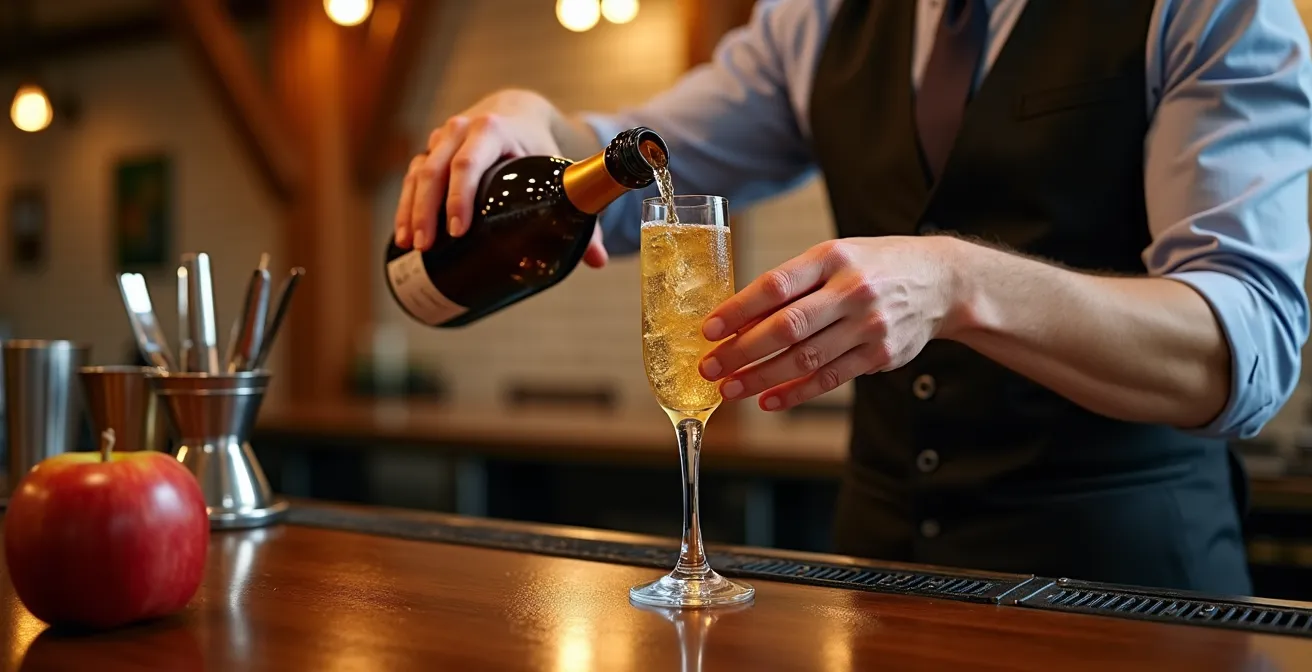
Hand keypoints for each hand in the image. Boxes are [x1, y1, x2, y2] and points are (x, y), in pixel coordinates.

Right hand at [393, 89, 608, 267]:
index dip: (460, 196)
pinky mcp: (430, 152)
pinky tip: (404, 234)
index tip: (458, 229)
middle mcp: (460, 130)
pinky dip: (406, 205)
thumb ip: (578, 211)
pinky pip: (411, 177)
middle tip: (428, 246)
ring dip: (411, 210)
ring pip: (418, 173)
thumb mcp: (556, 168)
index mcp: (492, 129)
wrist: (516, 112)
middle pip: (435, 170)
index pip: (469, 162)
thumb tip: (596, 260)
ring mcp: (441, 140)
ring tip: (413, 245)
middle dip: (428, 210)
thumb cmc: (537, 144)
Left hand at [698, 236, 962, 410]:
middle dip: (742, 351)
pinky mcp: (880, 355)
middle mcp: (852, 290)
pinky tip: (769, 400)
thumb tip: (738, 318)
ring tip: (731, 389)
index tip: (708, 329)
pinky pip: (830, 378)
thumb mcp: (835, 257)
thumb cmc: (874, 266)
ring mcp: (869, 325)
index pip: (775, 284)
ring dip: (762, 377)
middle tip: (710, 367)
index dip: (738, 309)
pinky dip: (797, 392)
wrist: (942, 281)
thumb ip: (792, 285)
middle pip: (787, 327)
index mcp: (832, 258)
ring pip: (806, 359)